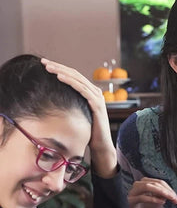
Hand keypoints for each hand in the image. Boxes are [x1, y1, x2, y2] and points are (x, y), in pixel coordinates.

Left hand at [41, 58, 115, 177]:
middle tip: (43, 62)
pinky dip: (71, 82)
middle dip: (58, 67)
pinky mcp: (97, 104)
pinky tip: (59, 77)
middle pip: (75, 74)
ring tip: (48, 67)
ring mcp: (97, 98)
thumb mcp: (78, 115)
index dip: (60, 69)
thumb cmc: (88, 132)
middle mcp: (95, 92)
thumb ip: (72, 105)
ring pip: (78, 79)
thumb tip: (55, 100)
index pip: (74, 77)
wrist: (101, 145)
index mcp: (91, 93)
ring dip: (62, 71)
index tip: (45, 65)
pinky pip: (82, 89)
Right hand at [128, 177, 176, 207]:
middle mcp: (137, 186)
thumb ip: (163, 194)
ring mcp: (132, 193)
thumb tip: (171, 191)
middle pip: (154, 183)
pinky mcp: (130, 201)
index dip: (169, 189)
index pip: (158, 182)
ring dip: (161, 192)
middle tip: (174, 198)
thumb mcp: (158, 201)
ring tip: (169, 198)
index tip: (176, 198)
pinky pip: (142, 197)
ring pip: (147, 186)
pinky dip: (153, 199)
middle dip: (166, 190)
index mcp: (144, 183)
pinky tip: (161, 202)